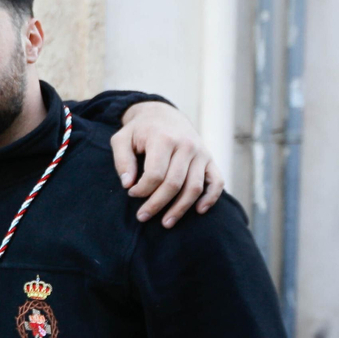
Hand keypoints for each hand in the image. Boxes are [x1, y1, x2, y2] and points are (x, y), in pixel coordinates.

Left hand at [110, 101, 224, 226]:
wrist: (163, 114)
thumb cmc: (139, 130)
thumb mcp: (122, 139)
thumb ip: (122, 160)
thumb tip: (127, 184)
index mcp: (164, 139)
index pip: (155, 174)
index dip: (142, 189)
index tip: (131, 193)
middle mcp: (186, 145)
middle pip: (174, 184)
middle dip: (157, 204)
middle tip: (142, 217)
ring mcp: (201, 153)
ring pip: (194, 187)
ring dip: (180, 208)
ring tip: (166, 223)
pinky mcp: (209, 159)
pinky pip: (216, 181)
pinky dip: (210, 198)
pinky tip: (199, 211)